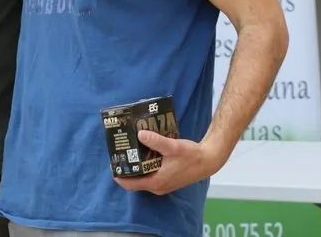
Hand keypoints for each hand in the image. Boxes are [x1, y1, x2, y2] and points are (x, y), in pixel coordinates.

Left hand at [115, 130, 230, 195]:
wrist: (208, 161)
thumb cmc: (191, 156)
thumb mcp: (172, 147)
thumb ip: (156, 141)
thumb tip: (139, 134)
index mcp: (156, 182)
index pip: (130, 184)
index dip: (119, 175)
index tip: (112, 164)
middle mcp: (157, 186)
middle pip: (135, 180)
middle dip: (127, 168)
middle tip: (120, 154)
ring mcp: (163, 184)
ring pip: (143, 177)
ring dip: (136, 166)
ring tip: (130, 151)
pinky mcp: (167, 179)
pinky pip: (151, 175)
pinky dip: (145, 166)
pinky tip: (145, 152)